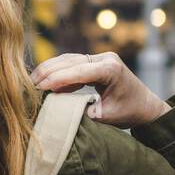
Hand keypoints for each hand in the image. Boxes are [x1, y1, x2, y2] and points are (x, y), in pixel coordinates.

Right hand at [30, 52, 169, 128]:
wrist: (145, 106)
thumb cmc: (129, 112)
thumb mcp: (106, 116)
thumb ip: (83, 111)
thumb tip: (59, 109)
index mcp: (110, 69)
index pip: (78, 71)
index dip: (57, 79)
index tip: (40, 87)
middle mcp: (105, 58)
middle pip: (70, 61)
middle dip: (49, 72)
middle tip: (29, 84)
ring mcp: (100, 57)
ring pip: (69, 59)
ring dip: (50, 69)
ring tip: (33, 82)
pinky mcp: (95, 61)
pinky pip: (72, 63)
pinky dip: (58, 71)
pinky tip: (45, 81)